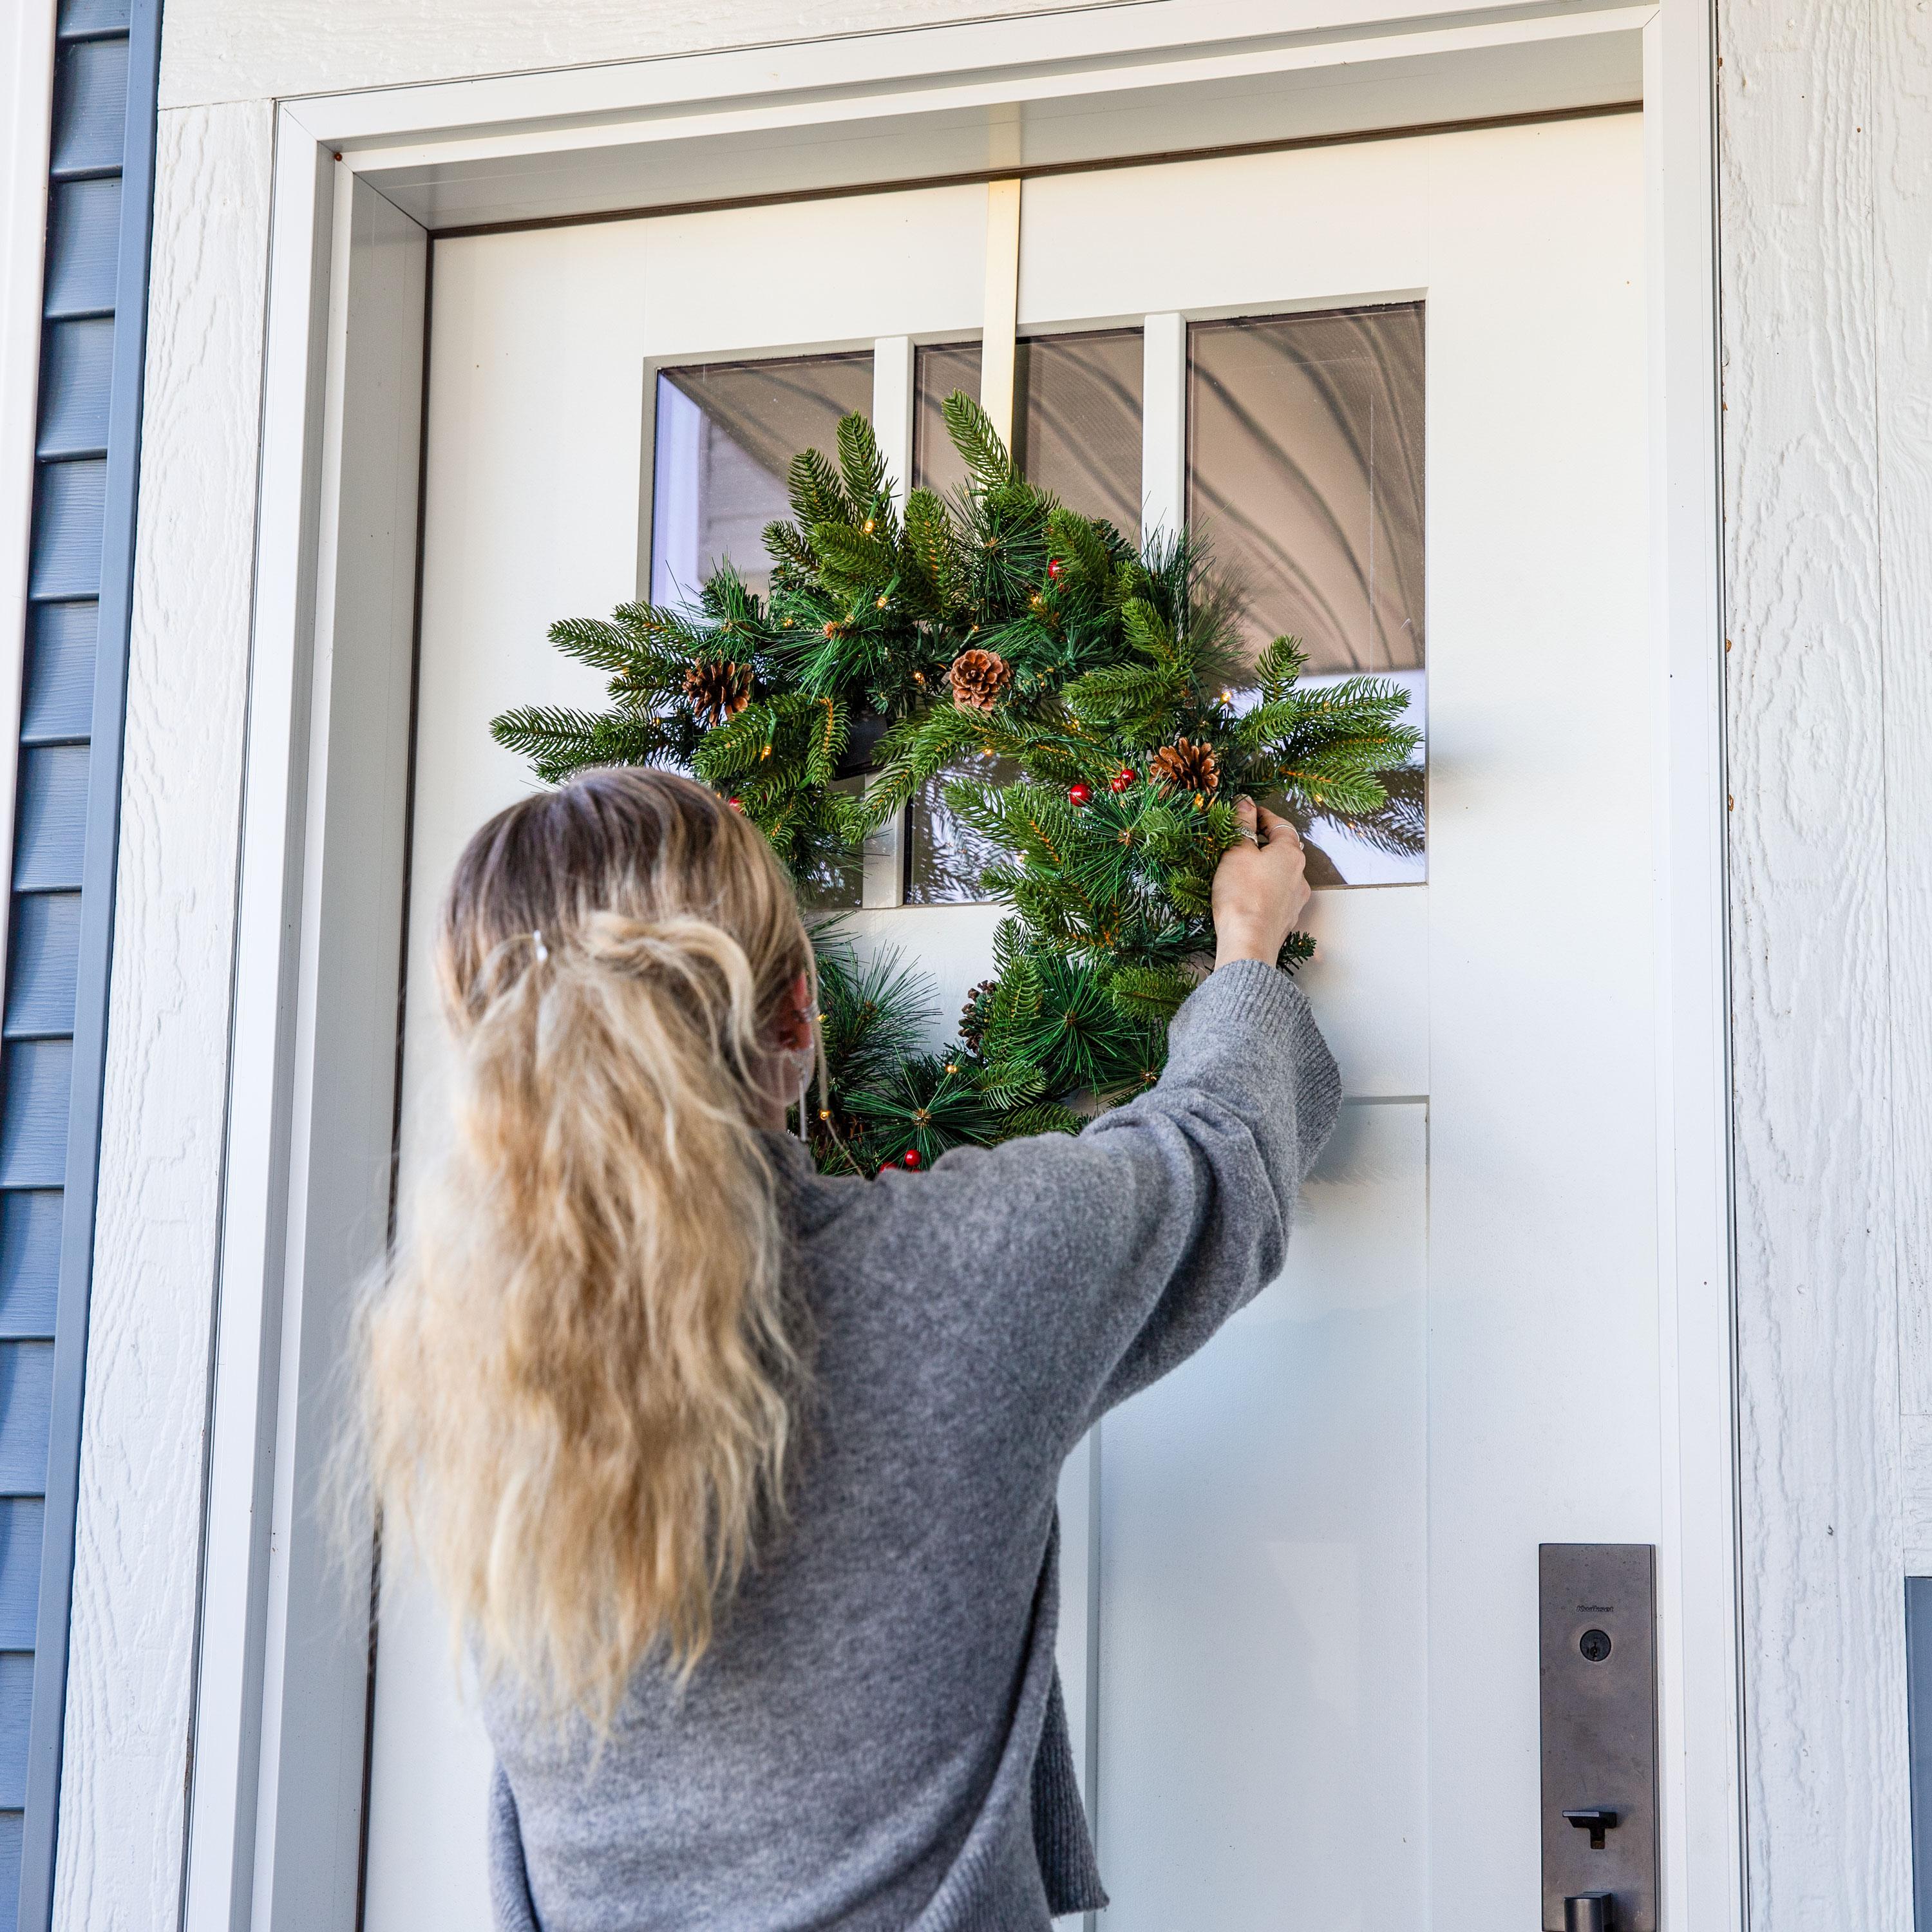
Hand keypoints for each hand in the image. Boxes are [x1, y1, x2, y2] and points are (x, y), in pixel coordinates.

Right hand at [1211, 798, 1310, 968]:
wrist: (1248, 943)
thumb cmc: (1242, 895)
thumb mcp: (1236, 852)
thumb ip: (1242, 824)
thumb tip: (1246, 802)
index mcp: (1291, 853)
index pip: (1280, 825)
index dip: (1263, 816)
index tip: (1247, 811)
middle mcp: (1300, 875)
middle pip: (1284, 850)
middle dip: (1265, 842)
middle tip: (1242, 839)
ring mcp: (1296, 899)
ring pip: (1282, 874)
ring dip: (1266, 867)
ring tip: (1242, 869)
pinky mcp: (1287, 919)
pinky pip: (1278, 895)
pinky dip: (1265, 889)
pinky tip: (1249, 894)